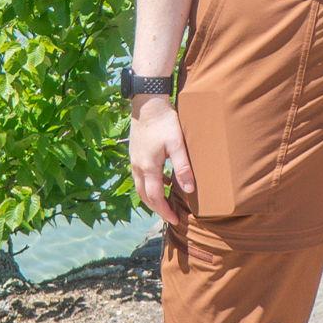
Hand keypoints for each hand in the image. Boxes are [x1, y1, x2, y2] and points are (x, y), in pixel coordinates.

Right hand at [128, 94, 194, 228]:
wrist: (147, 103)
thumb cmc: (164, 122)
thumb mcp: (177, 144)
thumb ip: (183, 167)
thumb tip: (189, 190)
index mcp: (148, 168)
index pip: (155, 198)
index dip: (165, 211)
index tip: (175, 220)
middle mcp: (137, 167)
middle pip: (145, 196)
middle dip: (157, 208)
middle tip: (171, 216)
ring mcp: (134, 160)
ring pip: (140, 187)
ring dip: (152, 197)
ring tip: (167, 202)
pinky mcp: (134, 154)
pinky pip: (140, 177)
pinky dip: (149, 185)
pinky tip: (163, 180)